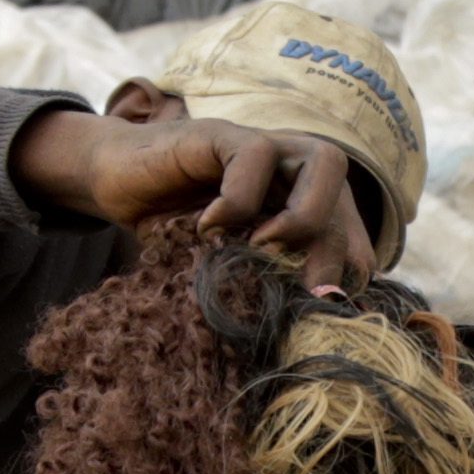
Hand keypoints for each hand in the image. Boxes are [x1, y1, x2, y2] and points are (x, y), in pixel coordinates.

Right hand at [13, 100, 375, 296]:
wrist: (117, 178)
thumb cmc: (173, 228)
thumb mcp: (222, 267)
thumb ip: (257, 287)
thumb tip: (292, 339)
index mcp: (304, 209)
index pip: (357, 242)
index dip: (348, 280)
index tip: (318, 316)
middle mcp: (294, 174)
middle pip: (347, 208)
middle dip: (332, 258)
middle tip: (299, 296)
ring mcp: (264, 149)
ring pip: (326, 160)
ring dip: (305, 214)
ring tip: (264, 246)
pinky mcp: (223, 134)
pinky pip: (256, 154)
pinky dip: (240, 197)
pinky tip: (208, 226)